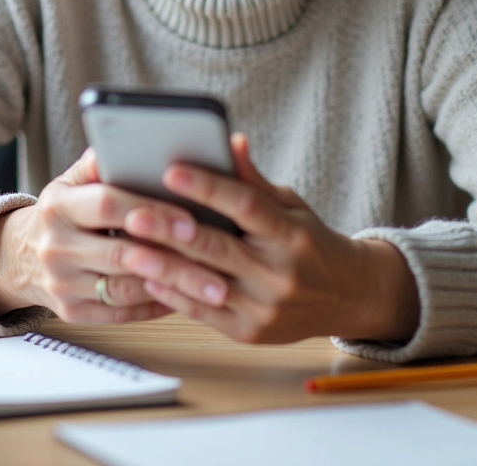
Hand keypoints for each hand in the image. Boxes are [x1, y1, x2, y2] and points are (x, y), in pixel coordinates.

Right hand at [0, 148, 232, 323]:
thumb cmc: (62, 211)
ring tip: (213, 282)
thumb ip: (99, 164)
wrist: (18, 256)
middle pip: (122, 254)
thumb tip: (124, 143)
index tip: (191, 218)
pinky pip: (121, 313)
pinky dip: (154, 305)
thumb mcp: (71, 181)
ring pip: (125, 288)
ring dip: (171, 285)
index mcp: (58, 205)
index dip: (151, 211)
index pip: (107, 205)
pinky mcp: (72, 312)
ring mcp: (62, 284)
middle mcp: (56, 246)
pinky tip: (185, 297)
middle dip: (173, 256)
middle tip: (216, 257)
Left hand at [118, 134, 419, 343]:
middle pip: (217, 247)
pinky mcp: (250, 333)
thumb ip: (254, 181)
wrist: (347, 296)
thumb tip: (230, 141)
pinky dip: (173, 293)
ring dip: (163, 266)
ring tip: (129, 248)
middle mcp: (279, 273)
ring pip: (204, 284)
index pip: (245, 205)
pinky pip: (203, 312)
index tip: (172, 169)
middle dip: (171, 229)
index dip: (208, 186)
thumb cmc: (310, 242)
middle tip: (134, 212)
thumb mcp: (291, 205)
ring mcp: (265, 308)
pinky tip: (147, 275)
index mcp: (291, 234)